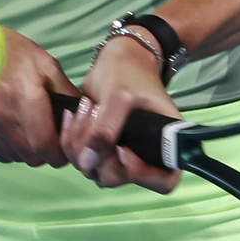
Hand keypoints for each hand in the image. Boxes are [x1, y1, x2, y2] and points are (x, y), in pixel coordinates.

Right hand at [0, 27, 78, 166]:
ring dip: (22, 149)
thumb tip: (84, 118)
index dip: (58, 154)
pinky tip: (3, 126)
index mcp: (23, 98)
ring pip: (13, 156)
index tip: (62, 149)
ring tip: (21, 126)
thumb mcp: (44, 63)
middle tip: (44, 136)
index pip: (46, 148)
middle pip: (30, 157)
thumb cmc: (7, 51)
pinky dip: (3, 146)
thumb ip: (67, 93)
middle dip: (42, 151)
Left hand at [60, 34, 181, 193]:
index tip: (122, 148)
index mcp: (168, 145)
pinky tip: (73, 115)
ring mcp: (120, 155)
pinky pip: (81, 159)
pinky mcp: (100, 150)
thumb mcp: (119, 96)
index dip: (141, 174)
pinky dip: (71, 140)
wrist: (118, 59)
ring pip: (95, 170)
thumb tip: (89, 163)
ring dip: (81, 144)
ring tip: (86, 108)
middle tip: (96, 116)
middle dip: (100, 152)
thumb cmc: (129, 73)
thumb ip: (105, 130)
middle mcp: (145, 157)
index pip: (163, 181)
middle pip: (119, 178)